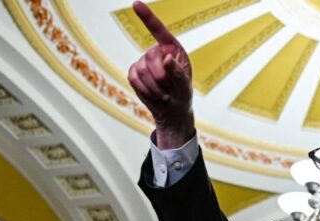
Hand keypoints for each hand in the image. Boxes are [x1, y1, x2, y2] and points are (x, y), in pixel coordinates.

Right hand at [127, 1, 193, 148]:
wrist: (171, 111)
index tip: (135, 3)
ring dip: (153, 87)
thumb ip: (178, 72)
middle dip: (160, 77)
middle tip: (169, 89)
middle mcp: (157, 52)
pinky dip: (144, 90)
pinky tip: (153, 94)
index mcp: (172, 49)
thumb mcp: (185, 86)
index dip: (147, 17)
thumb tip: (166, 58)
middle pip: (150, 57)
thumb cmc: (182, 95)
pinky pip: (133, 78)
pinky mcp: (134, 72)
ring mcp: (143, 61)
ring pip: (142, 70)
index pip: (158, 30)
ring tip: (163, 93)